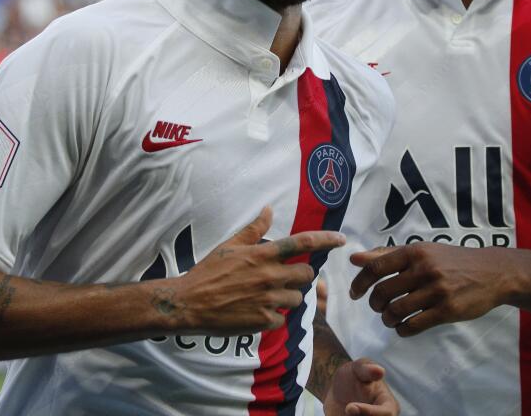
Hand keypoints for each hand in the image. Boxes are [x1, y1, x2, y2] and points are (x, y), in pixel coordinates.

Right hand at [159, 207, 344, 335]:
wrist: (189, 303)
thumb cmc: (208, 272)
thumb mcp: (229, 246)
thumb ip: (253, 230)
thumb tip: (268, 210)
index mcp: (262, 254)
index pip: (302, 243)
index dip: (326, 240)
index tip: (341, 239)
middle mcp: (269, 275)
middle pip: (306, 275)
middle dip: (300, 276)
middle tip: (284, 277)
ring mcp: (268, 299)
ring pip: (297, 299)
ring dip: (287, 297)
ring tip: (266, 295)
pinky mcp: (263, 320)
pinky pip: (281, 318)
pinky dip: (272, 315)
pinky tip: (255, 310)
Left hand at [323, 360, 399, 415]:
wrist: (338, 388)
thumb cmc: (353, 375)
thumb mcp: (358, 367)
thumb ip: (367, 369)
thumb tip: (379, 371)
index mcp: (388, 405)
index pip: (386, 414)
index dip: (370, 412)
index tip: (350, 407)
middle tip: (345, 410)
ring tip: (342, 410)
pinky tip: (338, 414)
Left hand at [349, 244, 512, 336]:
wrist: (492, 272)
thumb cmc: (451, 261)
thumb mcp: (421, 251)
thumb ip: (387, 255)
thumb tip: (354, 259)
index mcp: (414, 252)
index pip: (375, 267)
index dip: (360, 282)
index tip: (355, 293)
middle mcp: (424, 269)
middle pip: (383, 291)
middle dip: (374, 304)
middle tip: (378, 307)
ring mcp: (436, 290)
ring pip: (396, 310)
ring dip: (387, 319)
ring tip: (390, 318)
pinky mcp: (447, 310)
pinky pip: (414, 325)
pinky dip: (402, 329)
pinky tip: (403, 327)